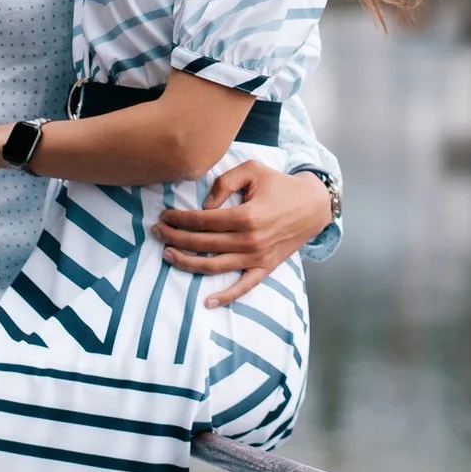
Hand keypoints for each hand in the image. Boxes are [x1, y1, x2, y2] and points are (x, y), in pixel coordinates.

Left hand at [151, 161, 333, 307]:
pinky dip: (225, 297)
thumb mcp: (252, 170)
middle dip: (175, 238)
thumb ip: (224, 183)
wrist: (313, 206)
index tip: (164, 215)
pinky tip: (207, 302)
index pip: (202, 220)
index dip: (179, 219)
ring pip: (215, 267)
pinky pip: (243, 287)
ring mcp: (257, 258)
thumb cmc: (280, 185)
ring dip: (187, 263)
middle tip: (157, 232)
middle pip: (203, 244)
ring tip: (167, 255)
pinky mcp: (265, 268)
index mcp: (246, 216)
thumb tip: (204, 207)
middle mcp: (249, 241)